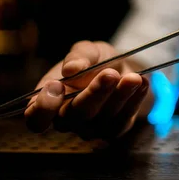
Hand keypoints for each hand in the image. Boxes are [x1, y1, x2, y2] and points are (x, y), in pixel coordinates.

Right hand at [25, 41, 149, 139]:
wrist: (121, 67)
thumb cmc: (94, 61)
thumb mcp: (87, 50)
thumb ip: (78, 55)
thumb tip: (71, 69)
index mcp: (49, 101)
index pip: (35, 118)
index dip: (43, 107)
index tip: (57, 85)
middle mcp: (68, 120)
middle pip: (76, 116)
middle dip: (94, 93)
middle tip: (109, 74)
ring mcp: (91, 128)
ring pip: (103, 119)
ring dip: (120, 97)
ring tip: (133, 77)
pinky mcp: (114, 130)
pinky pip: (124, 120)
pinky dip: (135, 101)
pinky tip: (143, 83)